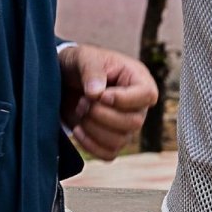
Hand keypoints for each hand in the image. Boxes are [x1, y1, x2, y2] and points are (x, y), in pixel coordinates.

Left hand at [58, 44, 158, 158]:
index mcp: (139, 80)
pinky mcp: (111, 140)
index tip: (99, 95)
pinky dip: (90, 145)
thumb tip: (97, 93)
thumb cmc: (80, 64)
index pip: (147, 96)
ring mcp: (126, 126)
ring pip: (120, 140)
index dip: (123, 99)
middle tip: (83, 101)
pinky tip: (78, 129)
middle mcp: (138, 106)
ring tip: (80, 111)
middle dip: (102, 115)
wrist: (64, 79)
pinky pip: (109, 154)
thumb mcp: (85, 58)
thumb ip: (92, 71)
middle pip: (134, 122)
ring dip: (93, 129)